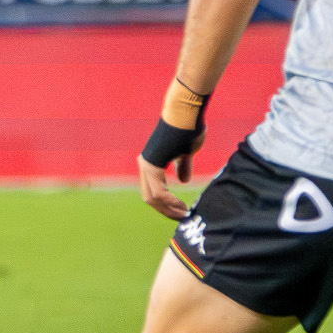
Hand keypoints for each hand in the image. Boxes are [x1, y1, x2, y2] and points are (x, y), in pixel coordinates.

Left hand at [137, 85, 207, 219]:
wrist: (186, 114)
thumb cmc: (188, 129)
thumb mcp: (186, 153)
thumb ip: (183, 166)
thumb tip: (183, 180)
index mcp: (150, 163)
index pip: (153, 191)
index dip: (165, 205)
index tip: (181, 212)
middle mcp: (144, 165)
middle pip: (150, 198)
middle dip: (166, 211)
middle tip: (182, 218)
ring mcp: (146, 164)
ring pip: (152, 197)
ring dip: (168, 209)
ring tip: (184, 214)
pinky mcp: (153, 164)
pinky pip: (158, 191)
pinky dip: (170, 202)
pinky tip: (181, 206)